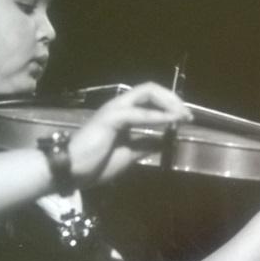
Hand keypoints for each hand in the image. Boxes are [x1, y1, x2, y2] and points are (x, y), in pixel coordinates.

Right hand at [68, 82, 191, 187]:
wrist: (72, 171)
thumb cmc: (96, 164)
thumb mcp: (129, 155)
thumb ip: (145, 145)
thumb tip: (164, 140)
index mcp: (123, 113)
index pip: (150, 97)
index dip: (170, 104)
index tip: (185, 118)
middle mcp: (119, 106)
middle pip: (150, 89)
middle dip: (173, 99)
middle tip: (188, 114)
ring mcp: (114, 109)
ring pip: (146, 93)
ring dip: (169, 103)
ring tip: (182, 115)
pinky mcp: (110, 118)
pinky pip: (138, 113)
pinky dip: (156, 116)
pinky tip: (170, 122)